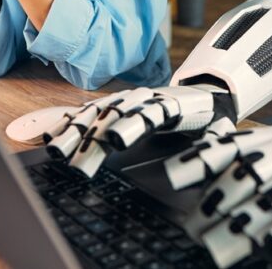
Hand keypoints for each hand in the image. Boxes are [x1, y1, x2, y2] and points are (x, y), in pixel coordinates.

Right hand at [43, 85, 235, 177]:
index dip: (132, 125)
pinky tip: (51, 134)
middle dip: (94, 136)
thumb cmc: (211, 120)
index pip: (149, 113)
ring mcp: (129, 99)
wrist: (207, 94)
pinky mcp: (117, 104)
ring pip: (98, 111)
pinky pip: (90, 111)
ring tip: (56, 152)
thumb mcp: (219, 135)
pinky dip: (70, 121)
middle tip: (76, 163)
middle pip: (116, 114)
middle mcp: (145, 97)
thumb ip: (208, 154)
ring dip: (76, 130)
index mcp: (173, 104)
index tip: (115, 142)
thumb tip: (187, 177)